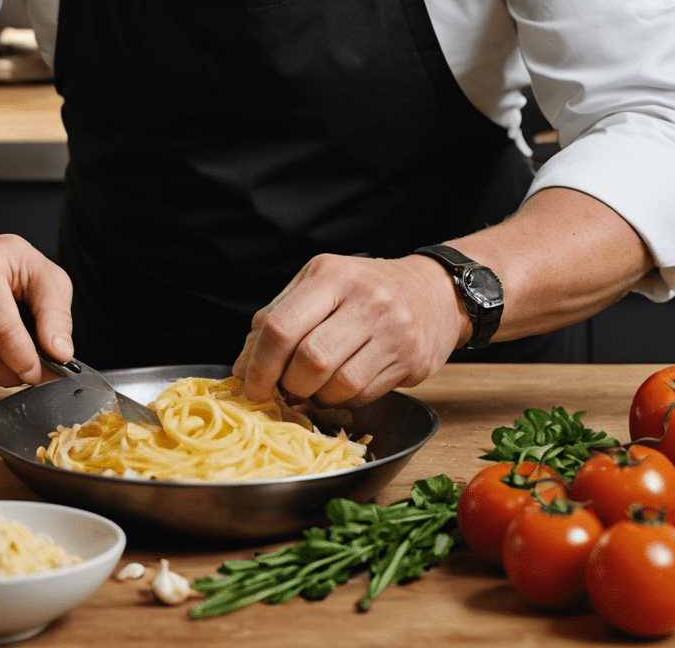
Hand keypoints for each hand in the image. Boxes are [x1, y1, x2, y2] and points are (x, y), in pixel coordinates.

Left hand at [232, 253, 468, 406]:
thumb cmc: (364, 291)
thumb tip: (242, 369)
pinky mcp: (412, 359)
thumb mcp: (318, 287)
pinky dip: (342, 399)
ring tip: (315, 385)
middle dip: (289, 385)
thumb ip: (276, 321)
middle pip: (309, 360)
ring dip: (316, 396)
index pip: (281, 326)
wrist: (432, 292)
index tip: (252, 387)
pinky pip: (362, 395)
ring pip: (337, 385)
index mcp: (330, 274)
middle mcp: (364, 297)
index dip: (260, 366)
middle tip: (286, 388)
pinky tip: (343, 383)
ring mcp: (392, 329)